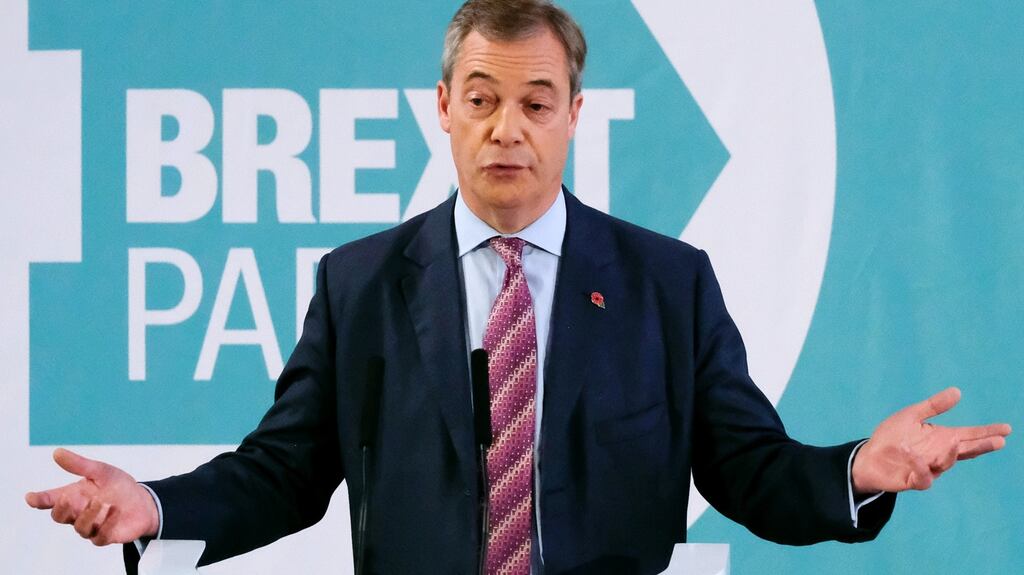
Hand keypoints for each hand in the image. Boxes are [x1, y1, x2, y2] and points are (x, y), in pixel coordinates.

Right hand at [25, 448, 159, 544]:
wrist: (144, 502)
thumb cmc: (118, 487)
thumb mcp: (101, 471)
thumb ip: (80, 465)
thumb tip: (57, 452)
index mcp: (74, 495)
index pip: (50, 499)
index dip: (39, 499)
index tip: (30, 497)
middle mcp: (78, 512)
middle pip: (59, 516)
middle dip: (62, 508)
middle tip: (69, 497)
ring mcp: (90, 526)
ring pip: (80, 526)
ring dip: (89, 514)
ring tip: (102, 502)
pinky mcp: (105, 537)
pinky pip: (100, 536)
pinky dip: (106, 524)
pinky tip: (115, 512)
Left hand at [852, 387, 1011, 493]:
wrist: (868, 457)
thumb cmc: (891, 436)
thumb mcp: (912, 416)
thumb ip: (934, 406)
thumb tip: (958, 391)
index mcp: (941, 439)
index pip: (969, 436)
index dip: (987, 433)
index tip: (1006, 428)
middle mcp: (939, 454)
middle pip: (965, 451)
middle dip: (981, 446)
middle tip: (999, 441)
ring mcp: (928, 468)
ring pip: (945, 463)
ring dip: (950, 452)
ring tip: (956, 439)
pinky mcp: (913, 480)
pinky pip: (922, 476)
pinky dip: (920, 465)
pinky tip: (913, 453)